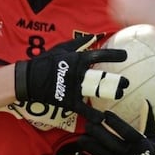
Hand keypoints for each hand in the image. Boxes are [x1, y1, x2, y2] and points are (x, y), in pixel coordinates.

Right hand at [14, 34, 128, 118]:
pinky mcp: (67, 100)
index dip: (114, 55)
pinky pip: (83, 109)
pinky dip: (92, 115)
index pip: (99, 55)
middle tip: (126, 83)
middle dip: (116, 80)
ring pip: (96, 92)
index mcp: (77, 59)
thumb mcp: (60, 48)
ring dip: (110, 94)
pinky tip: (102, 119)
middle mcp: (78, 73)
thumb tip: (94, 35)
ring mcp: (73, 87)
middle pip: (102, 77)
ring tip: (120, 95)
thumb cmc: (45, 62)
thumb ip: (78, 43)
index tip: (125, 56)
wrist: (28, 78)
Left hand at [73, 100, 154, 154]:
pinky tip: (77, 154)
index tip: (105, 114)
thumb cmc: (149, 152)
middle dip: (98, 132)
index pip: (127, 132)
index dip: (116, 123)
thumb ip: (147, 119)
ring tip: (81, 136)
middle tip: (88, 123)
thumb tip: (145, 101)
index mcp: (140, 145)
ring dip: (90, 145)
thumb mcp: (152, 136)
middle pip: (112, 143)